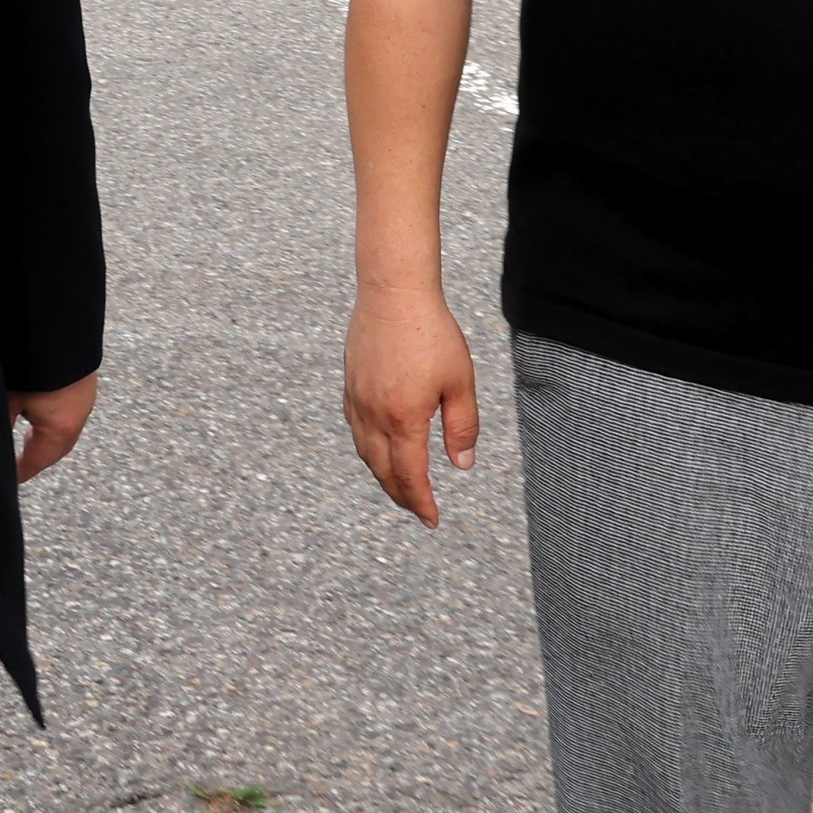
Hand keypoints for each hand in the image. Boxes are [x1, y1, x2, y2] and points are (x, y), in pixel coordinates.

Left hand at [10, 374, 98, 483]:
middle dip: (38, 458)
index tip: (10, 480)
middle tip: (20, 465)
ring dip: (48, 438)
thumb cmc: (36, 364)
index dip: (22, 471)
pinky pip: (70, 412)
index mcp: (59, 429)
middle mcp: (77, 418)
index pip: (37, 461)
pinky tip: (43, 412)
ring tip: (30, 440)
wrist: (63, 328)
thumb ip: (1, 422)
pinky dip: (55, 420)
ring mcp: (84, 399)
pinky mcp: (84, 382)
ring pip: (64, 430)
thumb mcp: (10, 397)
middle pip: (56, 449)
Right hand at [344, 280, 483, 525]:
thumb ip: (462, 427)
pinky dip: (368, 450)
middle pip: (383, 471)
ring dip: (382, 476)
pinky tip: (380, 449)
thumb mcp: (460, 382)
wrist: (393, 292)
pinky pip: (356, 430)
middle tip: (418, 509)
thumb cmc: (432, 333)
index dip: (421, 502)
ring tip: (400, 486)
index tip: (432, 519)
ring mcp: (357, 401)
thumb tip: (461, 465)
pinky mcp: (350, 386)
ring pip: (365, 453)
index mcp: (404, 418)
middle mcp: (374, 415)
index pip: (411, 475)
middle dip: (401, 496)